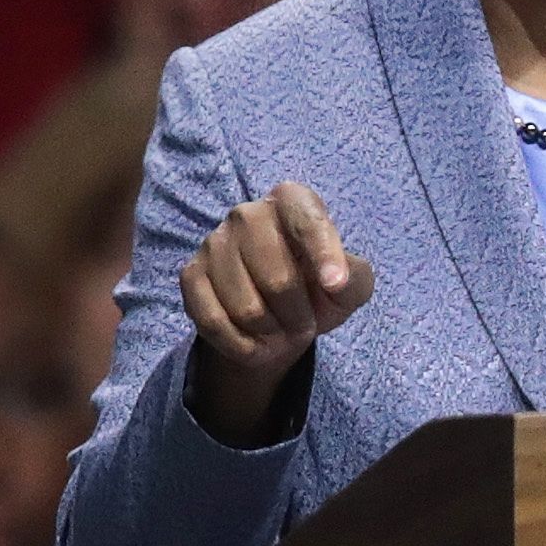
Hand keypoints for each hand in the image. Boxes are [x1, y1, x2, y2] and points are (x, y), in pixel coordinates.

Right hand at [181, 182, 373, 442]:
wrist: (277, 314)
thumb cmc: (319, 288)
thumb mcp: (351, 283)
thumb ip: (354, 277)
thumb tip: (336, 283)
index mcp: (292, 200)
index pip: (308, 221)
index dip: (324, 255)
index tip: (336, 287)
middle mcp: (247, 213)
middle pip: (277, 279)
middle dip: (298, 316)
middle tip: (305, 326)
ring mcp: (214, 241)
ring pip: (245, 308)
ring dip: (270, 334)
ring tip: (280, 332)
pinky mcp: (191, 273)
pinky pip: (213, 322)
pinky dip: (241, 346)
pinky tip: (254, 345)